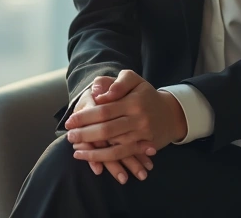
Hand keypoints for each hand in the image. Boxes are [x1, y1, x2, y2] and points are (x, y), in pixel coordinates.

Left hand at [66, 70, 186, 168]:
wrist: (171, 113)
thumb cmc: (144, 94)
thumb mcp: (133, 79)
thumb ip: (115, 83)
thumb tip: (98, 93)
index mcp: (132, 101)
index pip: (104, 110)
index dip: (85, 117)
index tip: (70, 121)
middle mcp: (138, 119)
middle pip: (107, 130)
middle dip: (85, 135)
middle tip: (69, 136)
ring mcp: (142, 135)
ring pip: (114, 147)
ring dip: (93, 151)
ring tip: (76, 150)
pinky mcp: (145, 147)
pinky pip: (123, 155)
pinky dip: (106, 159)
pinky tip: (93, 161)